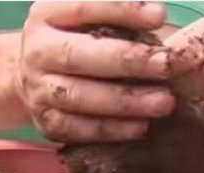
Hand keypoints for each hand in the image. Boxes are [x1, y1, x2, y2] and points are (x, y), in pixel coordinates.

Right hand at [16, 2, 175, 142]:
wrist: (37, 76)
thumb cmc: (79, 40)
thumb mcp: (90, 18)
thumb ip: (119, 18)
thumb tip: (158, 20)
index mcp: (47, 14)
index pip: (82, 6)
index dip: (121, 10)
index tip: (158, 16)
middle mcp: (37, 51)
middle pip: (77, 55)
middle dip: (126, 60)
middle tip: (165, 65)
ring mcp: (38, 89)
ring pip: (78, 97)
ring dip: (124, 101)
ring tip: (163, 102)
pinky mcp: (46, 122)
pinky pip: (77, 129)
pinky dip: (111, 129)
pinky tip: (141, 126)